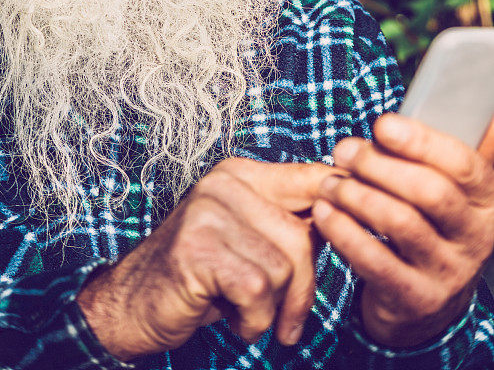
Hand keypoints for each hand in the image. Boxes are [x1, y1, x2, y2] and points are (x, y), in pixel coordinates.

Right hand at [78, 157, 343, 359]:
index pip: (311, 178)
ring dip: (274, 309)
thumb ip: (288, 221)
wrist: (131, 304)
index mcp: (240, 174)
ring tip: (245, 313)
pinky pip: (257, 290)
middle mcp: (224, 183)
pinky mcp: (198, 247)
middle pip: (303, 234)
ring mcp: (208, 212)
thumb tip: (349, 212)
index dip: (344, 201)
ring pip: (284, 266)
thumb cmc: (198, 276)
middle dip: (305, 288)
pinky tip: (230, 318)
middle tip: (288, 319)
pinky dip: (253, 320)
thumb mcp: (247, 240)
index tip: (363, 224)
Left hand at [312, 113, 493, 347]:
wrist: (424, 303)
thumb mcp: (440, 188)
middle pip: (430, 191)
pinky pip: (376, 261)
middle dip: (379, 165)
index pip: (463, 164)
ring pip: (400, 223)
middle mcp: (475, 235)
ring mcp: (450, 272)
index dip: (420, 141)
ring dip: (356, 196)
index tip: (382, 125)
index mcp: (486, 199)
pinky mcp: (417, 299)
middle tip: (343, 151)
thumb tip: (403, 117)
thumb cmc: (424, 223)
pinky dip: (344, 232)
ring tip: (329, 184)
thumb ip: (429, 153)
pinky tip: (324, 213)